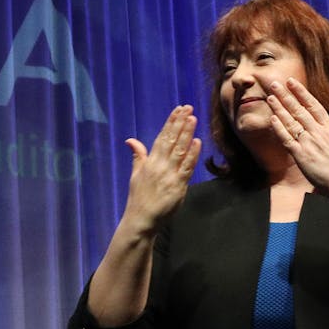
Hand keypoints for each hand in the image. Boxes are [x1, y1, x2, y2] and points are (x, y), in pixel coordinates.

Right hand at [121, 106, 201, 233]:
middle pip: (171, 140)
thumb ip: (138, 156)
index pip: (161, 137)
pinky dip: (192, 155)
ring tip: (193, 118)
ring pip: (179, 151)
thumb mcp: (135, 175)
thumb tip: (131, 140)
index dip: (170, 123)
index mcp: (150, 162)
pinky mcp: (178, 186)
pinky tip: (197, 142)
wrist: (141, 219)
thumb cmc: (139, 198)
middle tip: (188, 108)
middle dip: (180, 123)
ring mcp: (169, 175)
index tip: (178, 110)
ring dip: (186, 134)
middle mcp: (159, 166)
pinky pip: (186, 168)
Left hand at [264, 78, 328, 197]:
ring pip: (291, 123)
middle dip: (286, 96)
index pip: (313, 105)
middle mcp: (318, 133)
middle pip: (299, 110)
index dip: (301, 92)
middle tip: (274, 83)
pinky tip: (272, 118)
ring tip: (270, 97)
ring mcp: (309, 144)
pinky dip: (279, 129)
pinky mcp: (302, 157)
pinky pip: (287, 140)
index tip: (291, 82)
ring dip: (279, 109)